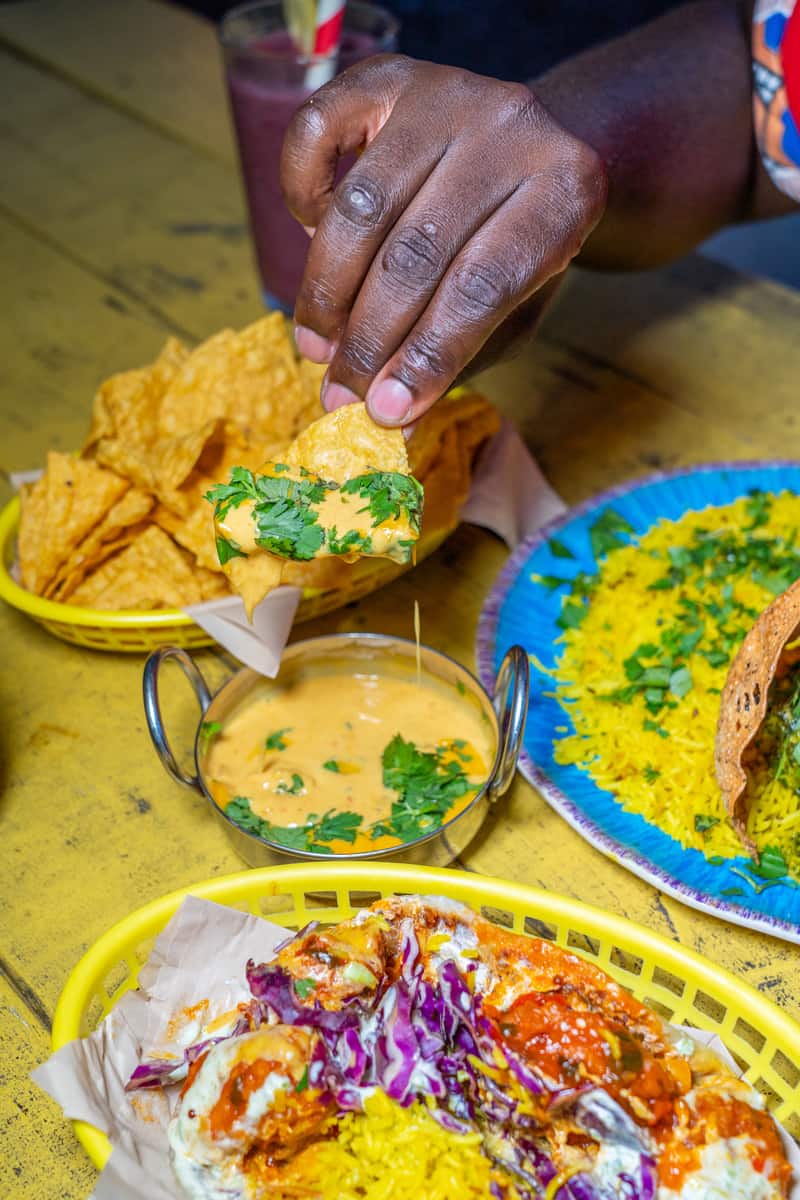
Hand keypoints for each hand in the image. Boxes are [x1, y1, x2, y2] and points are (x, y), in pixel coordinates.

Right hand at [281, 55, 606, 425]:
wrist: (532, 149)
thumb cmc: (518, 246)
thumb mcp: (518, 307)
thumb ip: (461, 356)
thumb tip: (388, 414)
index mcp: (565, 190)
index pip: (483, 286)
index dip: (428, 355)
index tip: (386, 410)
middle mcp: (510, 127)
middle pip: (416, 252)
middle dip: (369, 339)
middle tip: (340, 392)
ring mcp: (446, 92)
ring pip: (362, 206)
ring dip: (328, 290)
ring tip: (318, 345)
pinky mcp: (389, 74)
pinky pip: (316, 130)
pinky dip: (300, 192)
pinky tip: (312, 237)